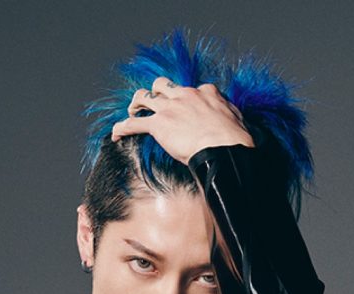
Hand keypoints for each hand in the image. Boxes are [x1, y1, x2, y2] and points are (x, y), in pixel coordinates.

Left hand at [111, 76, 254, 164]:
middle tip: (151, 103)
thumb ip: (229, 116)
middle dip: (155, 93)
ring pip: (145, 97)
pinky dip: (123, 127)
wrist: (225, 148)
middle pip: (163, 85)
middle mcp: (186, 95)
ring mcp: (171, 109)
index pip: (192, 90)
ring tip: (132, 112)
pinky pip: (134, 123)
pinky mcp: (159, 125)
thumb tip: (234, 124)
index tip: (185, 108)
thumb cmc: (235, 140)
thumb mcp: (237, 120)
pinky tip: (116, 134)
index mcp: (206, 93)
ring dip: (136, 104)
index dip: (186, 99)